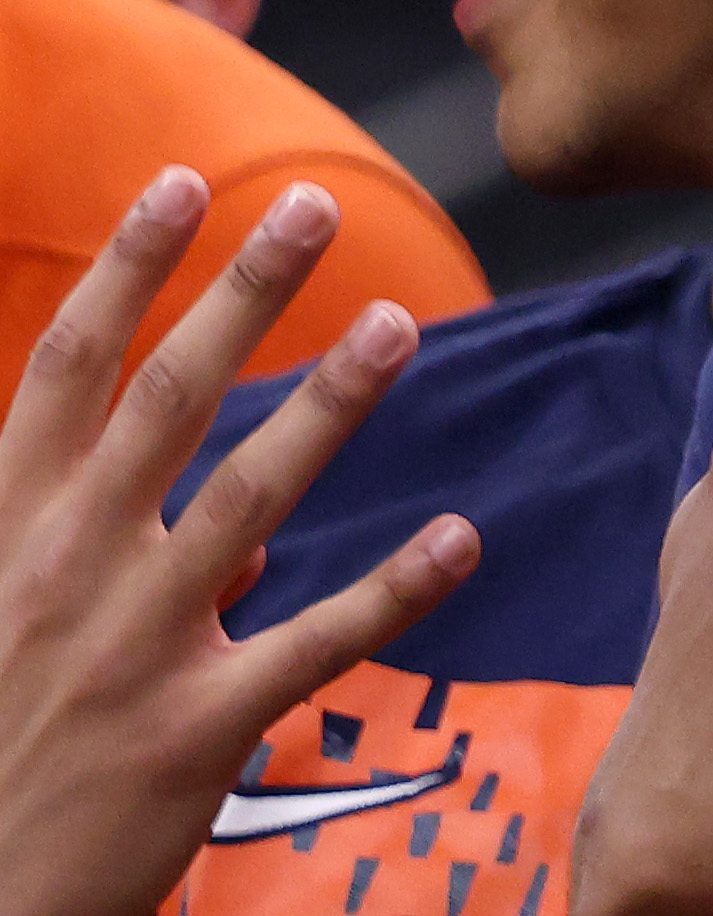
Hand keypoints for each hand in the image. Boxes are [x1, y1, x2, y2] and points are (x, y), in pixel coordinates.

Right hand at [0, 175, 473, 915]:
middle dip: (240, 291)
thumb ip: (77, 539)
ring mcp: (133, 646)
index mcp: (1, 530)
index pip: (65, 371)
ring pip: (251, 497)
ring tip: (400, 323)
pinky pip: (314, 644)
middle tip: (312, 202)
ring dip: (330, 405)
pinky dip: (395, 589)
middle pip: (165, 399)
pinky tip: (463, 538)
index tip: (179, 185)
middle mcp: (64, 568)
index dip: (123, 271)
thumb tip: (216, 521)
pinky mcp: (197, 730)